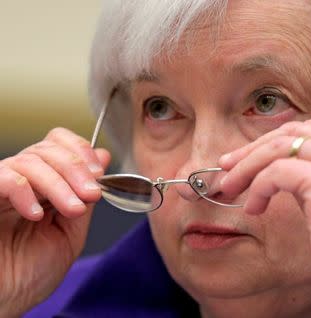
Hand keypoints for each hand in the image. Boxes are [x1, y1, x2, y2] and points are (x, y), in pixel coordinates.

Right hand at [0, 127, 109, 316]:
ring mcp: (2, 189)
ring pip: (30, 161)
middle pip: (48, 149)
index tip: (99, 173)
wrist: (5, 302)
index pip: (58, 143)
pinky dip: (24, 191)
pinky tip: (36, 213)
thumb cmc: (32, 273)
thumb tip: (103, 158)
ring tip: (72, 209)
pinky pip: (4, 178)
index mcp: (44, 185)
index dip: (80, 150)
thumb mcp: (71, 231)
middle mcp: (22, 182)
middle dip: (76, 169)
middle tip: (90, 193)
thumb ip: (86, 196)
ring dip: (58, 184)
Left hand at [219, 120, 310, 316]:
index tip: (247, 156)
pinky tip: (254, 208)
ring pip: (279, 147)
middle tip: (227, 167)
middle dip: (253, 149)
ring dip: (247, 167)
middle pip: (291, 132)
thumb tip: (271, 164)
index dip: (273, 140)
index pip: (309, 129)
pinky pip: (276, 172)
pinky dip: (258, 188)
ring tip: (230, 187)